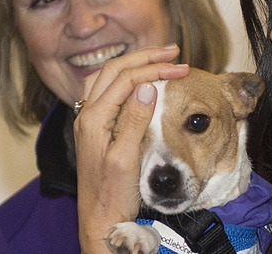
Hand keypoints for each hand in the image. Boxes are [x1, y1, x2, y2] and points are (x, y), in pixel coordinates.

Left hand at [73, 45, 189, 252]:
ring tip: (160, 59)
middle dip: (146, 57)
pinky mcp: (97, 127)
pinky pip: (109, 90)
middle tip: (174, 52)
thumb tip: (148, 87)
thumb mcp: (126, 160)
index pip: (126, 79)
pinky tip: (144, 81)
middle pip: (115, 70)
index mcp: (94, 119)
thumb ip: (135, 121)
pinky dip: (128, 78)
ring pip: (108, 76)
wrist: (99, 219)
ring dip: (135, 64)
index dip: (156, 70)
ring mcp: (91, 120)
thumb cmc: (112, 196)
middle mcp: (88, 115)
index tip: (182, 69)